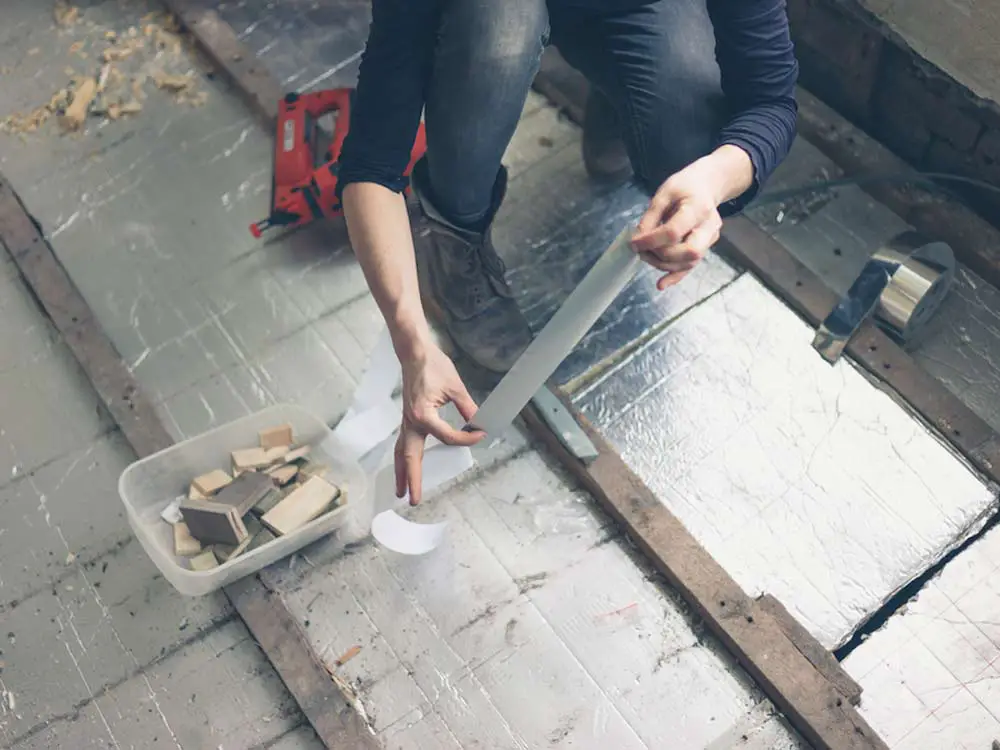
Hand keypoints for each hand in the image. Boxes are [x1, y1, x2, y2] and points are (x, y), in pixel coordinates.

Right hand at [395, 343, 483, 504]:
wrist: (415, 353)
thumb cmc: (433, 366)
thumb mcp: (456, 387)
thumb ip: (468, 408)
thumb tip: (480, 424)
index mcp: (423, 414)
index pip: (447, 437)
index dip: (467, 438)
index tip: (481, 434)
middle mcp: (411, 421)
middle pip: (409, 457)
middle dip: (411, 479)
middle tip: (413, 500)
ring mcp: (406, 421)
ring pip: (401, 452)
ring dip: (401, 473)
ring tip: (399, 492)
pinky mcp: (407, 418)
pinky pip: (403, 443)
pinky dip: (402, 458)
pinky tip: (404, 466)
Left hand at [632, 145, 752, 289]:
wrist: (708, 185)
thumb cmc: (685, 186)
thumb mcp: (664, 193)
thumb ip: (651, 216)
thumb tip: (639, 238)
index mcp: (698, 208)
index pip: (674, 232)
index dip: (651, 241)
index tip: (634, 243)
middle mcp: (708, 227)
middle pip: (688, 252)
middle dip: (661, 255)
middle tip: (642, 250)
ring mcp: (710, 239)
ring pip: (688, 263)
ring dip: (663, 264)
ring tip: (646, 255)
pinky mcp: (705, 247)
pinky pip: (690, 266)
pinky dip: (675, 276)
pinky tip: (661, 284)